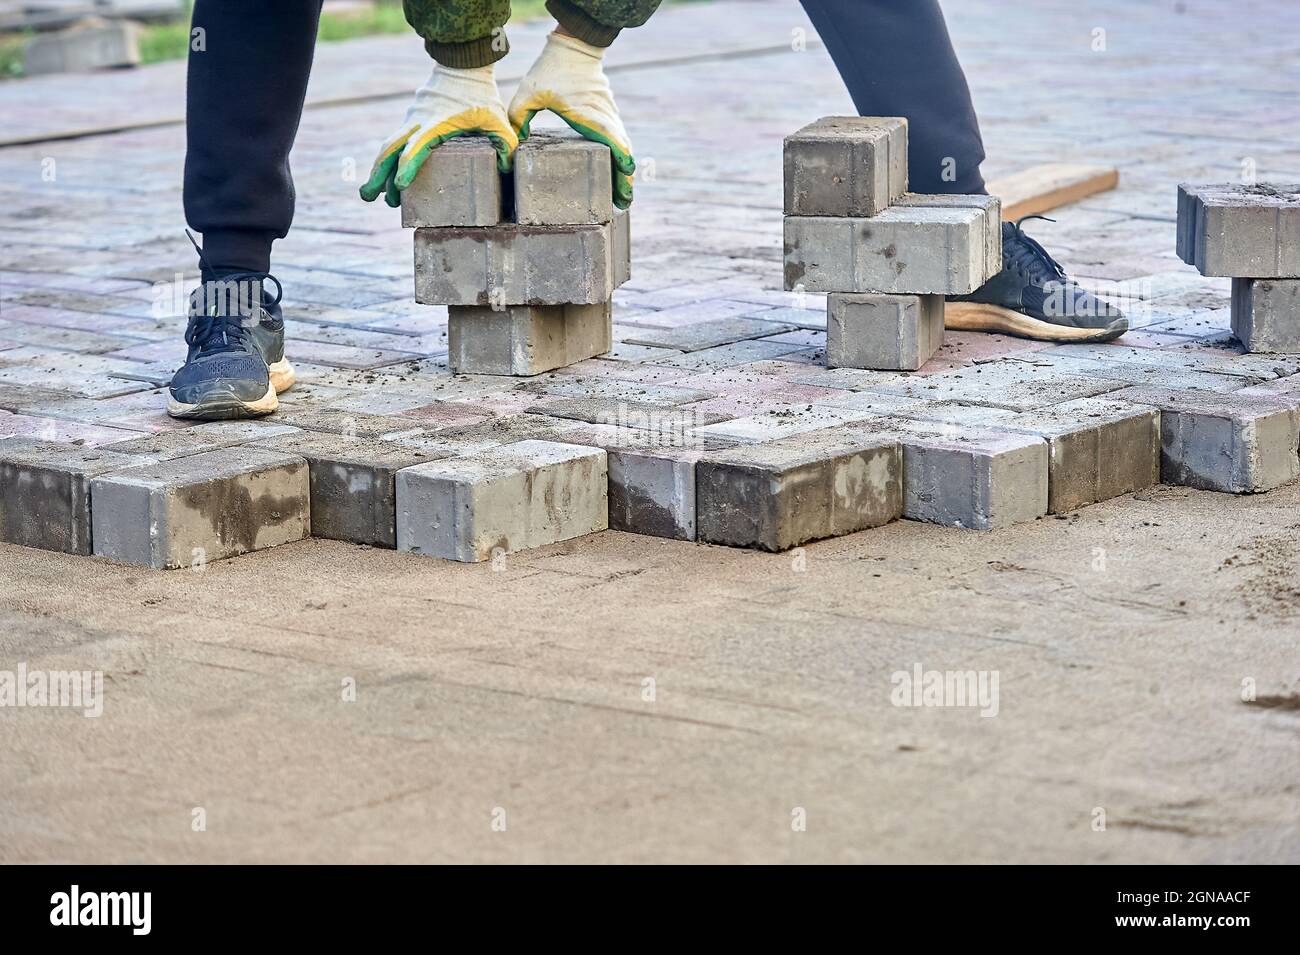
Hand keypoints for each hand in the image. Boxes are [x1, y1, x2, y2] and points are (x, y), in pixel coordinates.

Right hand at [360, 63, 517, 207]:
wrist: (461, 64)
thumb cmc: (479, 94)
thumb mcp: (497, 118)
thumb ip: (505, 142)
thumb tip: (507, 169)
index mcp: (435, 123)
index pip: (416, 147)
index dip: (407, 166)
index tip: (400, 185)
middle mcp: (416, 122)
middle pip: (389, 150)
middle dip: (377, 174)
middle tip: (367, 197)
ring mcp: (410, 120)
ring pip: (388, 147)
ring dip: (379, 170)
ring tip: (372, 194)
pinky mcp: (411, 121)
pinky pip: (395, 142)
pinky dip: (388, 160)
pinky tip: (387, 177)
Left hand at [508, 32, 634, 208]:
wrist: (574, 45)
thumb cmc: (551, 69)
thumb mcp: (528, 93)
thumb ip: (518, 118)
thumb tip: (513, 146)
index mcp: (588, 115)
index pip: (612, 142)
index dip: (621, 163)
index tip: (625, 181)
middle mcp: (604, 116)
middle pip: (622, 151)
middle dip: (625, 178)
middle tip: (623, 203)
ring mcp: (609, 114)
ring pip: (623, 146)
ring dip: (625, 168)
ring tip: (623, 193)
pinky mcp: (608, 112)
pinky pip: (618, 138)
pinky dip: (621, 155)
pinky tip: (618, 170)